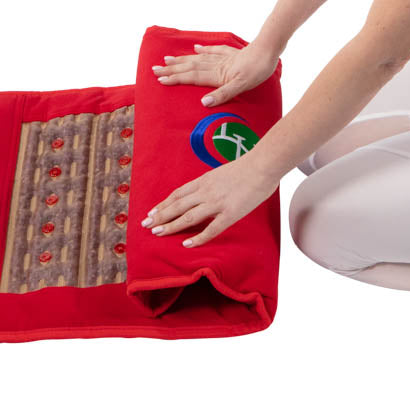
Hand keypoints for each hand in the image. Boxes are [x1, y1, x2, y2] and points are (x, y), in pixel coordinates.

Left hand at [140, 154, 278, 247]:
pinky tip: (187, 244)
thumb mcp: (223, 172)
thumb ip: (212, 183)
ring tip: (158, 234)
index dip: (164, 204)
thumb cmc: (248, 166)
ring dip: (171, 226)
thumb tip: (205, 192)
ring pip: (188, 217)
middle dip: (160, 216)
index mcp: (205, 180)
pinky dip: (198, 237)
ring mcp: (217, 202)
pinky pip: (211, 228)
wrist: (263, 164)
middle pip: (178, 205)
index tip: (152, 212)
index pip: (178, 194)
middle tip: (146, 225)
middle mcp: (206, 191)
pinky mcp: (230, 213)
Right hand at [151, 40, 278, 105]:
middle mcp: (217, 65)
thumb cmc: (258, 70)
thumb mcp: (242, 86)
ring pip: (198, 58)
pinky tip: (196, 48)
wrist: (269, 49)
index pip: (192, 77)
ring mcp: (224, 58)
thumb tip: (203, 103)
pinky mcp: (232, 53)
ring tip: (168, 58)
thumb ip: (223, 94)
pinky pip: (214, 50)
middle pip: (191, 67)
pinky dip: (203, 50)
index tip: (160, 79)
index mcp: (218, 74)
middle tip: (155, 69)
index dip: (176, 78)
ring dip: (183, 60)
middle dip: (173, 69)